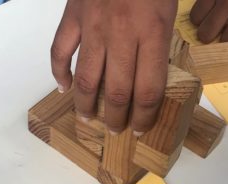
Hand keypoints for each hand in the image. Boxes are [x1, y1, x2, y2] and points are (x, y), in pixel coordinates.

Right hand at [51, 0, 177, 134]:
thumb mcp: (168, 8)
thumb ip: (161, 40)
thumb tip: (153, 72)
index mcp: (152, 32)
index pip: (148, 90)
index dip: (145, 117)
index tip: (141, 128)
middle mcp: (121, 34)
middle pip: (117, 92)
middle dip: (117, 119)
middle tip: (116, 129)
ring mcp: (93, 27)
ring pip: (86, 79)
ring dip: (86, 105)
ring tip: (88, 118)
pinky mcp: (73, 16)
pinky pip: (60, 51)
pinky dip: (59, 73)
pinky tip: (64, 86)